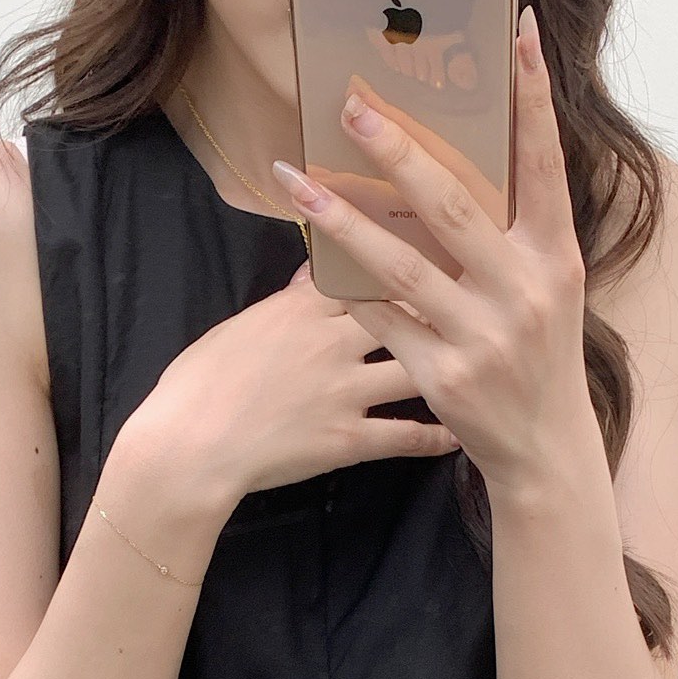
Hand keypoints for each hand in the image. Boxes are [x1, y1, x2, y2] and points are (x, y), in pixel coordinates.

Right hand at [124, 259, 457, 509]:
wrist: (190, 446)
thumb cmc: (199, 383)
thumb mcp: (239, 325)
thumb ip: (285, 299)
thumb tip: (310, 267)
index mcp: (304, 304)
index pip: (368, 261)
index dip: (409, 246)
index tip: (443, 232)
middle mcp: (335, 339)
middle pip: (407, 306)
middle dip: (448, 296)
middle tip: (485, 289)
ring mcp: (345, 389)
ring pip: (418, 365)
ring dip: (455, 364)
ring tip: (487, 361)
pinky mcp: (347, 439)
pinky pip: (404, 436)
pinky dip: (436, 438)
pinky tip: (461, 435)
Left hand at [270, 5, 589, 496]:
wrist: (543, 448)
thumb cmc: (539, 355)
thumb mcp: (547, 289)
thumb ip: (513, 231)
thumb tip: (454, 163)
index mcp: (555, 258)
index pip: (545, 165)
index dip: (532, 99)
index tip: (515, 37)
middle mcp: (523, 293)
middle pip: (451, 206)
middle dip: (397, 150)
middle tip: (350, 107)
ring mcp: (482, 338)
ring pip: (400, 264)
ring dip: (342, 217)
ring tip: (297, 179)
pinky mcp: (443, 378)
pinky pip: (383, 319)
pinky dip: (348, 287)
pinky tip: (313, 255)